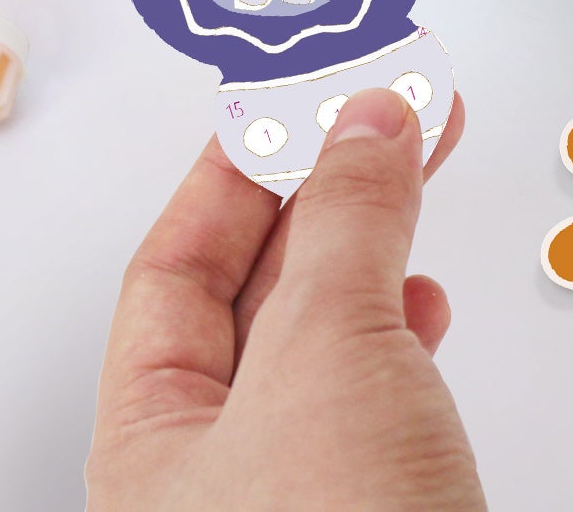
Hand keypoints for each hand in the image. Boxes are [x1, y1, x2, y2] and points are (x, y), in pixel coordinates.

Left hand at [85, 90, 483, 511]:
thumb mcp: (327, 350)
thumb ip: (346, 223)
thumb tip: (364, 125)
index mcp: (150, 441)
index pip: (174, 267)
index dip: (234, 172)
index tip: (290, 101)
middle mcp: (212, 473)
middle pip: (256, 290)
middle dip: (324, 188)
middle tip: (374, 109)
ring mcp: (295, 495)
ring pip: (323, 336)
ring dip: (373, 243)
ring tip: (414, 158)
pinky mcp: (370, 508)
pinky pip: (374, 391)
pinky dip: (402, 330)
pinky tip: (423, 301)